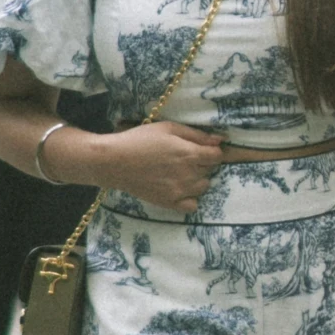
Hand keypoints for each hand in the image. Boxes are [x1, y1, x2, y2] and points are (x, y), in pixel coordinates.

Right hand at [95, 122, 224, 211]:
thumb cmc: (140, 139)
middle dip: (202, 162)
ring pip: (203, 187)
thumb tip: (220, 140)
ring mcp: (180, 191)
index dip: (211, 151)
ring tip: (180, 172)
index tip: (200, 148)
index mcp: (190, 154)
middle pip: (210, 170)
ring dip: (197, 179)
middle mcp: (189, 174)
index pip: (217, 156)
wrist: (114, 162)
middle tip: (183, 157)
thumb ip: (196, 135)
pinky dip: (190, 198)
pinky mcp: (169, 203)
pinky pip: (192, 206)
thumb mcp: (169, 128)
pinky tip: (179, 189)